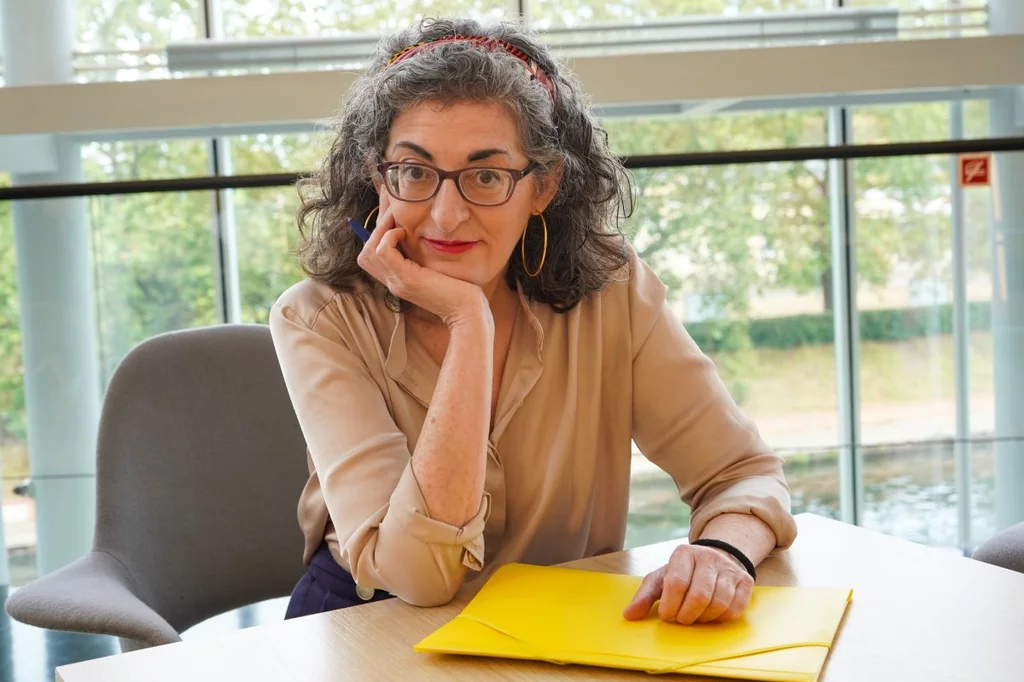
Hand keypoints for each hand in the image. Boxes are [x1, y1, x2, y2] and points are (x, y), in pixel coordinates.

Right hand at [356, 192, 488, 327]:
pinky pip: (383, 252)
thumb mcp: (436, 269)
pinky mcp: (407, 279)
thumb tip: (418, 232)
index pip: (372, 257)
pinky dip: (390, 237)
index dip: (377, 234)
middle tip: (392, 212)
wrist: (467, 311)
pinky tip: (405, 232)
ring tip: (398, 220)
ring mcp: (397, 282)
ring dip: (381, 230)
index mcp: (398, 280)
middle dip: (376, 228)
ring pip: (369, 253)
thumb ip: (423, 256)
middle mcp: (393, 282)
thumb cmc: (459, 290)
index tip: (390, 212)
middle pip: (365, 255)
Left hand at [622, 544, 753, 624]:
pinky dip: (721, 618)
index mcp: (683, 553)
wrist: (714, 559)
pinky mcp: (745, 581)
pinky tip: (712, 614)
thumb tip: (629, 615)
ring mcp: (729, 568)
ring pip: (718, 603)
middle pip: (699, 595)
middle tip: (682, 618)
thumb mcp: (661, 579)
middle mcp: (708, 557)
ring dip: (704, 618)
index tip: (666, 615)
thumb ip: (645, 596)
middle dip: (687, 615)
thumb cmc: (683, 573)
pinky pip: (735, 608)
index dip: (670, 605)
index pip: (676, 582)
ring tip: (696, 615)